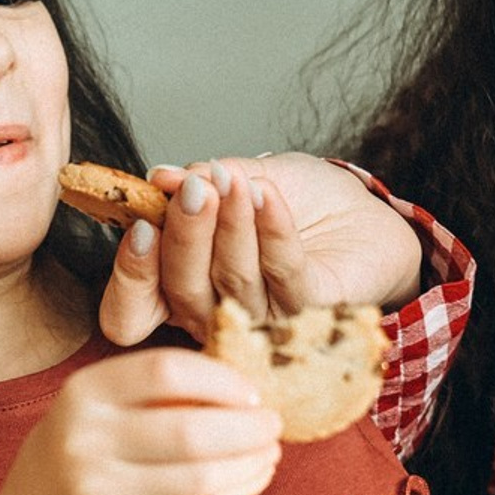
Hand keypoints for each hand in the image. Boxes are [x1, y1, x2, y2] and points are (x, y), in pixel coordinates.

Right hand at [0, 348, 281, 494]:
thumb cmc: (86, 451)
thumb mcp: (101, 408)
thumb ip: (157, 392)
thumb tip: (246, 382)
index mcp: (84, 393)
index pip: (166, 371)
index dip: (220, 380)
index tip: (250, 390)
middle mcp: (85, 438)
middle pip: (190, 430)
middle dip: (247, 427)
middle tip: (273, 423)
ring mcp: (100, 490)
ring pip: (200, 477)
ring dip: (250, 462)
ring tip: (269, 451)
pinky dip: (236, 490)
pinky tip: (252, 476)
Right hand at [100, 154, 423, 344]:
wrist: (363, 210)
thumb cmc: (298, 201)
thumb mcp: (240, 176)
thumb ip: (200, 182)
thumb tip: (160, 177)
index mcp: (182, 289)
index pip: (133, 309)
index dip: (131, 274)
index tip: (143, 223)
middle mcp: (216, 313)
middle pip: (182, 292)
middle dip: (185, 236)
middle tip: (195, 189)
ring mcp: (263, 319)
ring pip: (232, 281)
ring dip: (231, 225)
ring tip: (234, 180)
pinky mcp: (310, 311)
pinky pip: (283, 273)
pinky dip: (272, 229)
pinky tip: (265, 194)